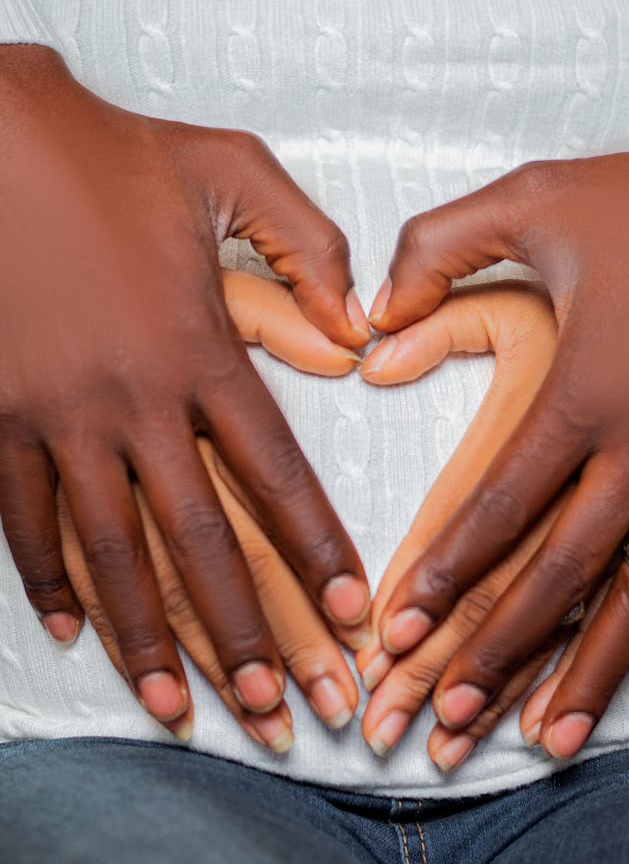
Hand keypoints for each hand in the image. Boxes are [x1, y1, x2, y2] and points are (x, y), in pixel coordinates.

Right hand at [0, 45, 369, 732]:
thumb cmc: (112, 151)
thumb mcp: (231, 168)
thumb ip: (308, 246)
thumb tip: (360, 328)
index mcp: (198, 347)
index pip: (275, 474)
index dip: (317, 552)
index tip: (355, 618)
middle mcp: (129, 400)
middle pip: (200, 541)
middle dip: (247, 635)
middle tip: (282, 712)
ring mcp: (52, 416)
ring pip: (110, 553)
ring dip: (149, 638)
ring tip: (181, 708)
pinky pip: (20, 518)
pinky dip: (48, 579)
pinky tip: (76, 632)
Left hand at [366, 97, 628, 759]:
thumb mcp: (538, 200)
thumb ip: (438, 247)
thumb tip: (366, 315)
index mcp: (585, 392)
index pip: (498, 509)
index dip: (444, 577)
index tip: (396, 632)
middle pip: (559, 575)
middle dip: (496, 652)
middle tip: (443, 715)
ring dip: (585, 671)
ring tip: (544, 736)